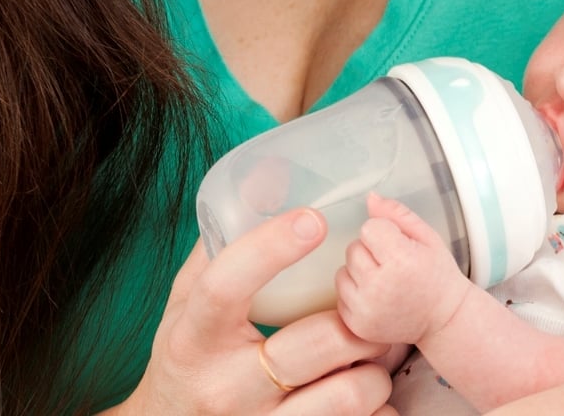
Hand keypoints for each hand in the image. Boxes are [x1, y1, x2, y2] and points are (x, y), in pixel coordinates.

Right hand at [106, 208, 396, 414]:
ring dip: (374, 366)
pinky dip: (375, 407)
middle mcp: (222, 388)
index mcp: (193, 336)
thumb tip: (271, 172)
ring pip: (342, 396)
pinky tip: (370, 388)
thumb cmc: (188, 351)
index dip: (270, 249)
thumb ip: (225, 239)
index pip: (225, 286)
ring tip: (374, 346)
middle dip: (355, 316)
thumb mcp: (188, 295)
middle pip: (308, 346)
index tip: (313, 219)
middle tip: (371, 297)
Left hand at [335, 193, 469, 344]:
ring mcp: (365, 309)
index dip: (384, 233)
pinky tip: (377, 296)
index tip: (400, 246)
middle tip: (393, 264)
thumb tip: (370, 197)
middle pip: (353, 248)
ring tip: (384, 280)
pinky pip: (341, 295)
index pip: (368, 228)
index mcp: (400, 260)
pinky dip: (355, 292)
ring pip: (343, 270)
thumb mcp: (426, 236)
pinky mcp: (356, 325)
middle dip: (371, 251)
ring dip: (360, 271)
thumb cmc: (437, 274)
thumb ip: (396, 214)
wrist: (444, 319)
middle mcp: (379, 287)